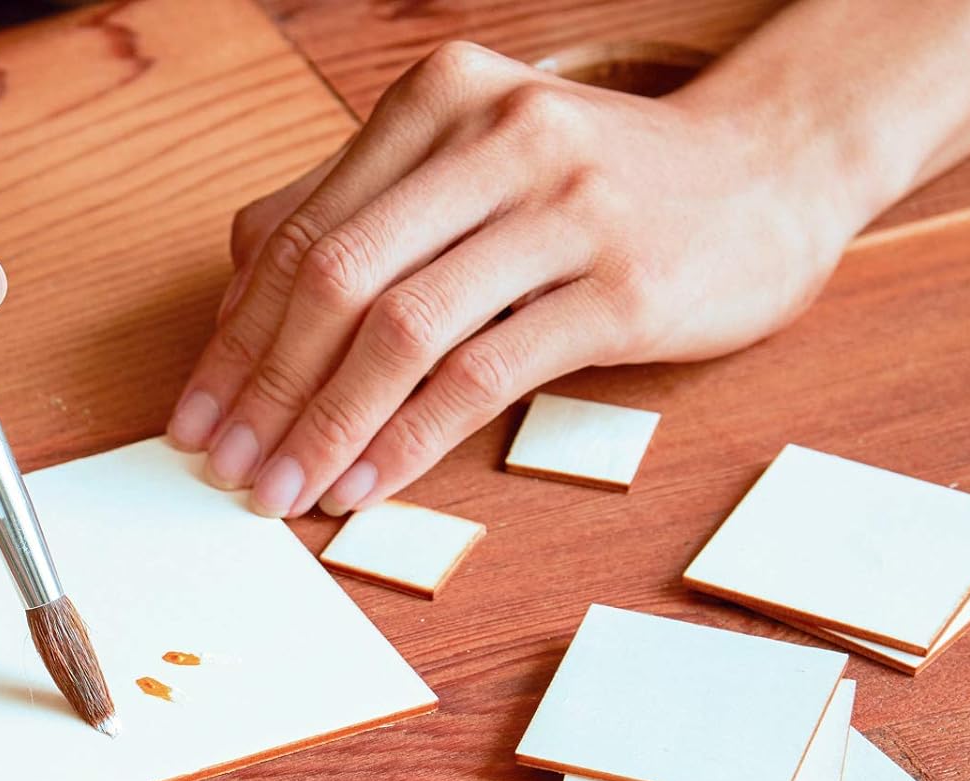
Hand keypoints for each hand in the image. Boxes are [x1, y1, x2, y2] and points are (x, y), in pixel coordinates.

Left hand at [167, 42, 856, 516]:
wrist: (772, 171)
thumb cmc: (605, 186)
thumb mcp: (476, 166)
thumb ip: (365, 212)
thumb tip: (243, 295)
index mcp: (439, 99)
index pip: (301, 234)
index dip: (235, 339)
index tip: (197, 418)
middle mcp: (494, 136)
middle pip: (335, 279)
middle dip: (264, 390)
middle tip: (225, 468)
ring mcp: (561, 207)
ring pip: (401, 330)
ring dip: (327, 426)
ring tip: (285, 492)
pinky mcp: (616, 286)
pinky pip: (483, 373)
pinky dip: (410, 438)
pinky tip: (369, 484)